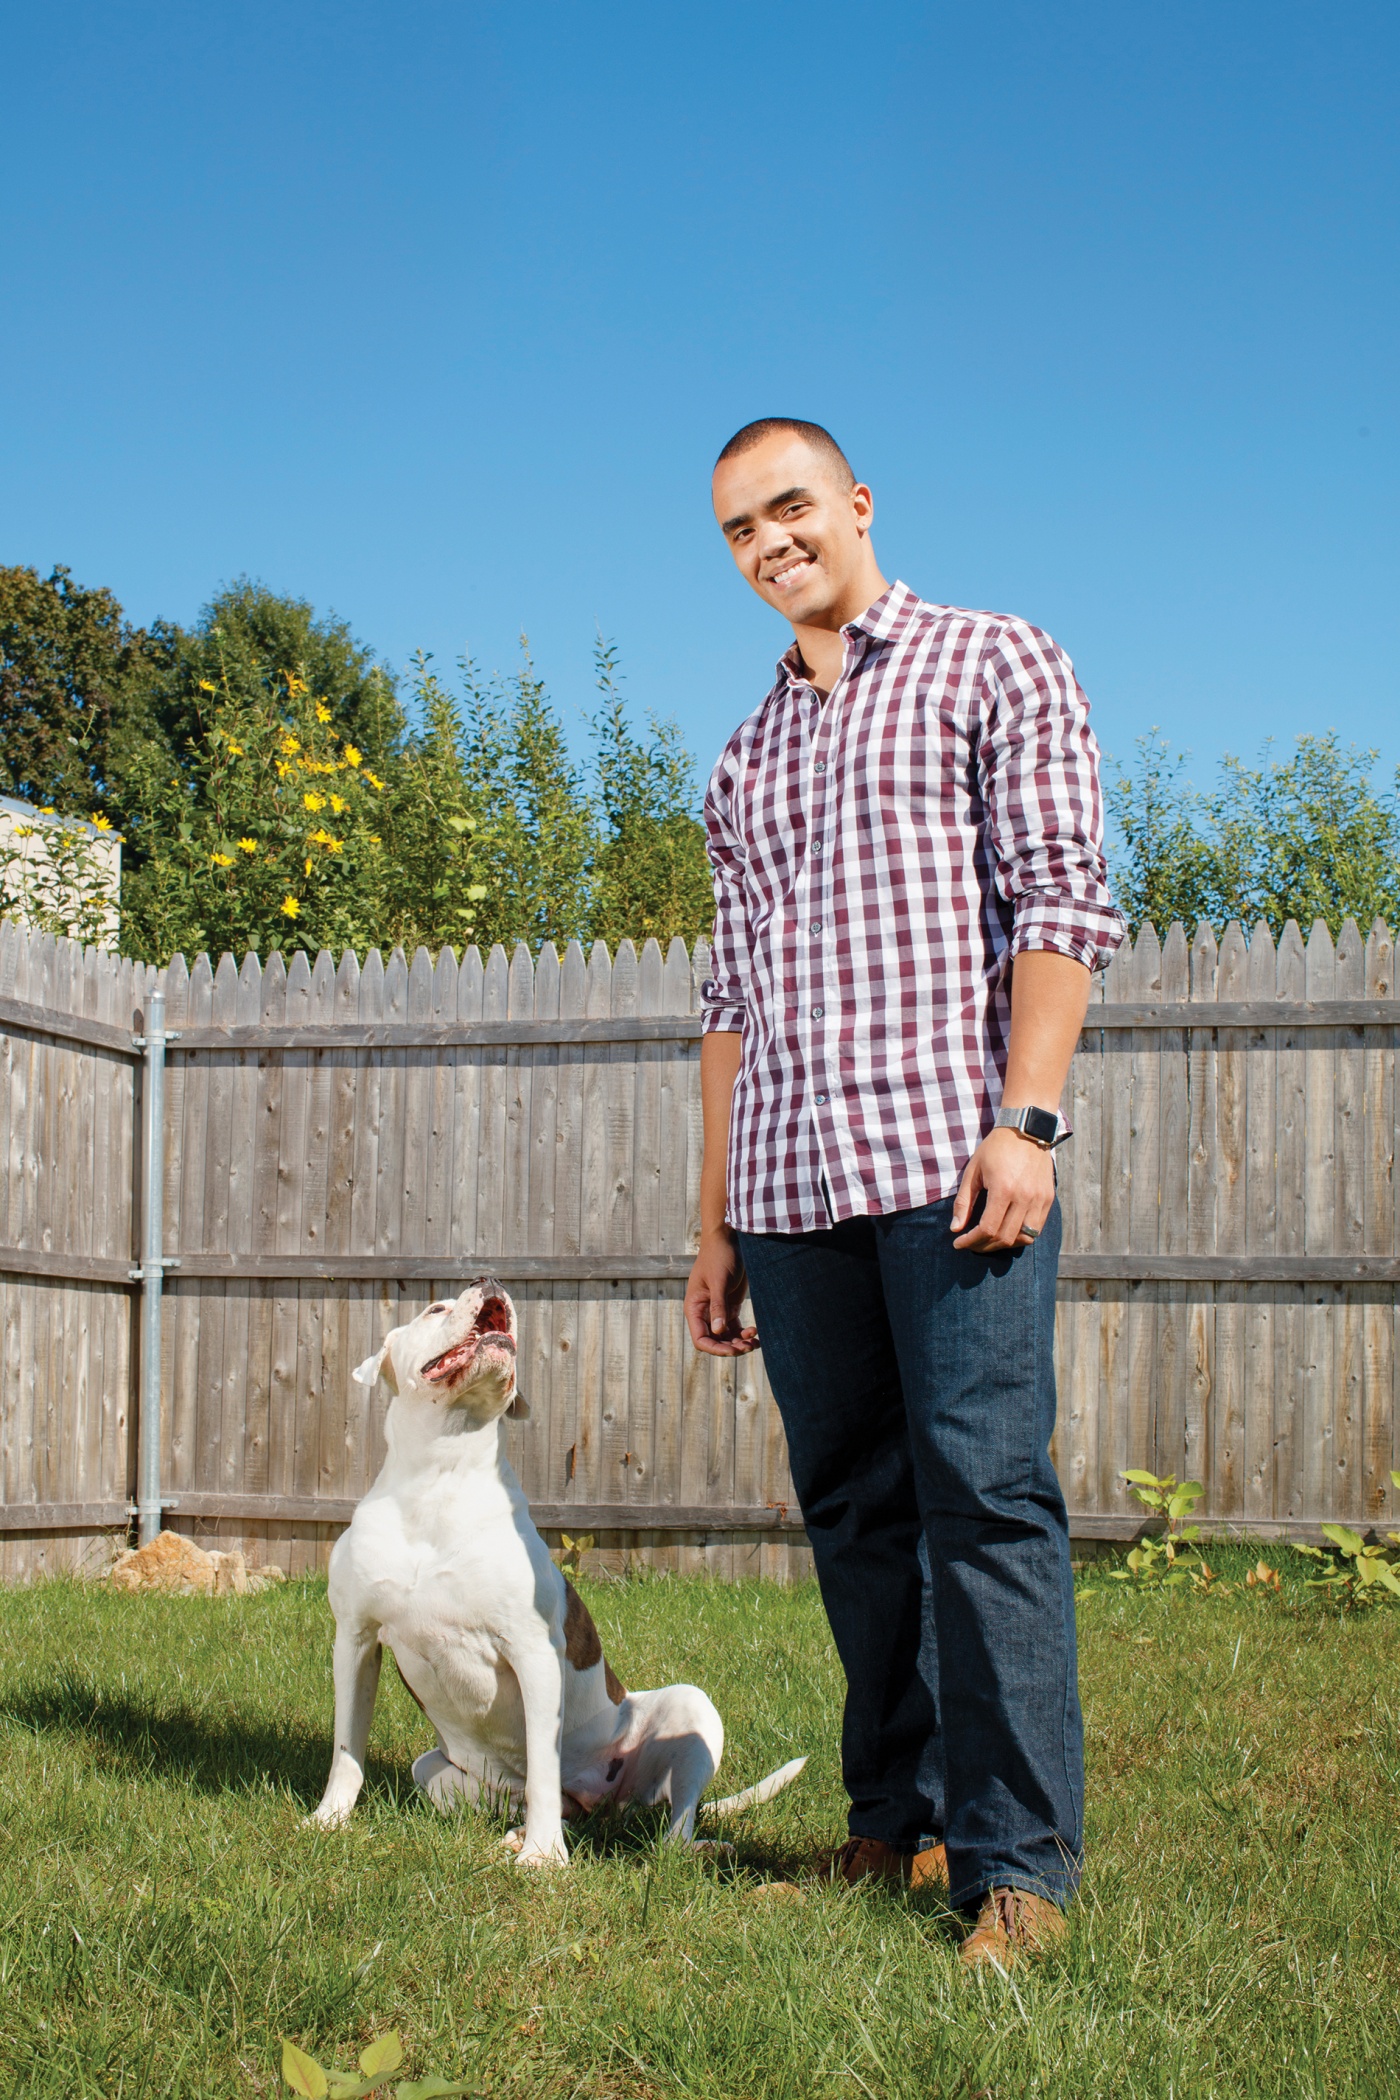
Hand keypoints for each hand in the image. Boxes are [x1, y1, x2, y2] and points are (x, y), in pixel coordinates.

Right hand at [684, 1228, 759, 1355]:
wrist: (728, 1240)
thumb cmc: (719, 1257)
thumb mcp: (719, 1281)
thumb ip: (718, 1306)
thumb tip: (718, 1332)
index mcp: (695, 1308)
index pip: (701, 1339)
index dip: (715, 1349)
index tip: (733, 1351)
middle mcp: (704, 1313)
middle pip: (715, 1341)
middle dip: (731, 1348)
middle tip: (749, 1346)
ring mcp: (717, 1311)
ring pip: (726, 1337)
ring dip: (739, 1343)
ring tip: (755, 1342)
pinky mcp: (729, 1306)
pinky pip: (735, 1328)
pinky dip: (744, 1334)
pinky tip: (756, 1333)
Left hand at [951, 1126, 1055, 1252]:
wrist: (1026, 1130)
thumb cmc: (995, 1149)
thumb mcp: (973, 1171)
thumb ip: (964, 1201)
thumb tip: (956, 1228)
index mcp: (1003, 1189)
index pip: (988, 1229)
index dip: (971, 1241)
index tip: (959, 1243)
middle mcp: (1025, 1198)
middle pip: (1005, 1238)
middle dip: (984, 1246)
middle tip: (971, 1244)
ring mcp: (1039, 1199)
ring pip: (1024, 1238)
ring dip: (1004, 1244)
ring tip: (989, 1241)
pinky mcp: (1048, 1199)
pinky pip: (1036, 1229)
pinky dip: (1021, 1236)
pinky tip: (1007, 1232)